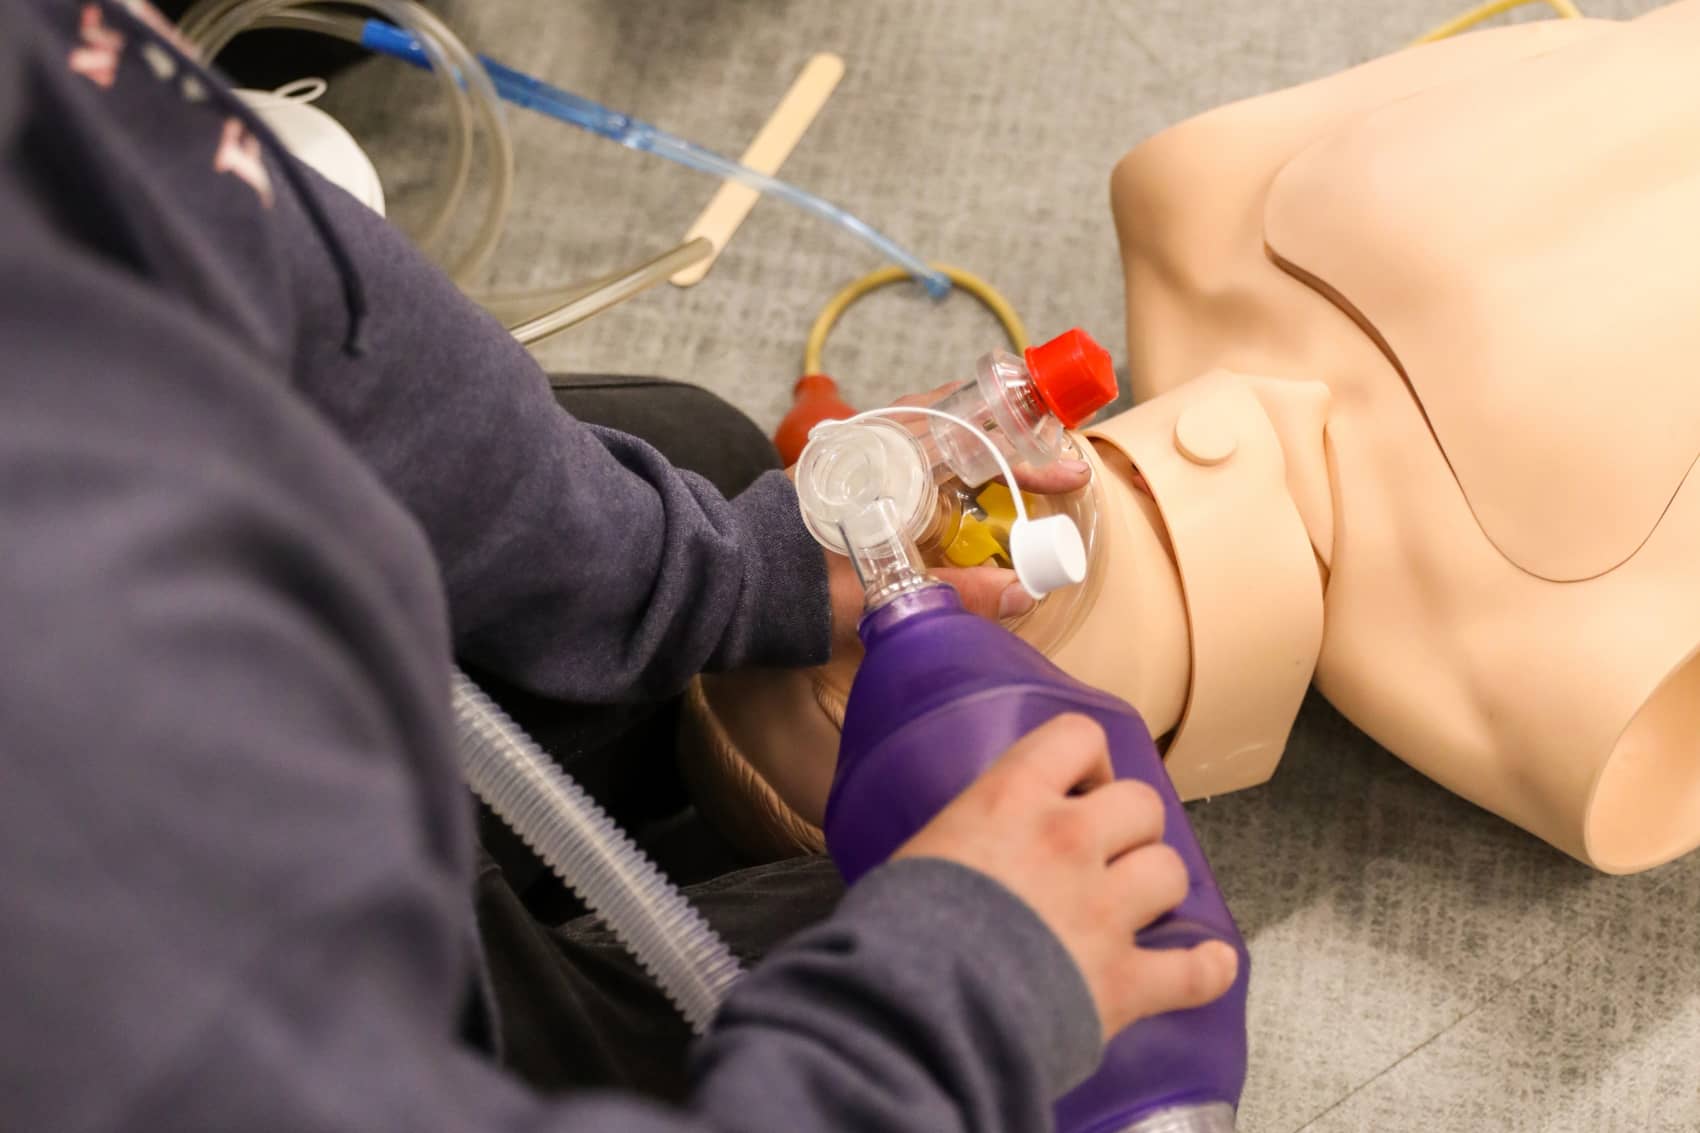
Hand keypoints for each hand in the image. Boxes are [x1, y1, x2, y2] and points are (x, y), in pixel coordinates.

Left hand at [823, 383, 1092, 652]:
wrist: (730, 582)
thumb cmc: (801, 586)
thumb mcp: (888, 594)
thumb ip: (958, 593)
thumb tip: (1024, 593)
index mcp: (891, 463)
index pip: (974, 441)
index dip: (1027, 457)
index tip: (1066, 472)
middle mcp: (874, 445)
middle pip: (956, 421)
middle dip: (1008, 435)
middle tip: (1050, 458)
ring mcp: (854, 455)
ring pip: (929, 428)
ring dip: (975, 441)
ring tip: (1015, 458)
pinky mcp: (837, 473)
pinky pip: (902, 446)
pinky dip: (941, 454)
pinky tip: (957, 481)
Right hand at [894, 714, 1239, 1041]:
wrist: (915, 1009)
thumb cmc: (895, 932)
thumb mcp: (917, 854)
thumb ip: (961, 839)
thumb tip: (960, 857)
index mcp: (1012, 800)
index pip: (1078, 737)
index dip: (1088, 760)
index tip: (1079, 785)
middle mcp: (1069, 841)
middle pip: (1140, 803)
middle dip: (1129, 826)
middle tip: (1105, 853)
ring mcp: (1104, 911)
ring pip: (1171, 872)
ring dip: (1156, 887)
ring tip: (1135, 906)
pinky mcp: (1123, 980)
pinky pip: (1193, 971)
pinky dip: (1204, 971)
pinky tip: (1208, 966)